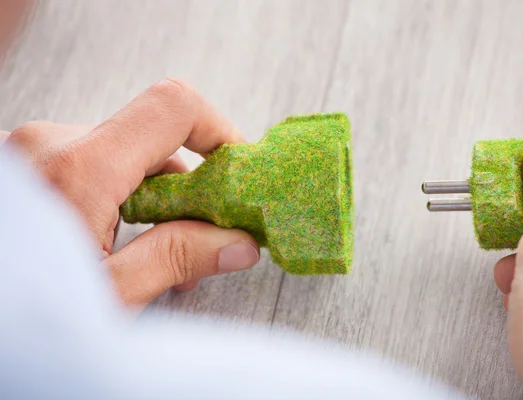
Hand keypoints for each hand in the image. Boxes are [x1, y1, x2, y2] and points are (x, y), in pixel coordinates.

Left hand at [1, 79, 259, 308]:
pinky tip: (123, 246)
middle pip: (154, 139)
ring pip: (128, 155)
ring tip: (157, 260)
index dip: (219, 131)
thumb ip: (179, 259)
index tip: (237, 174)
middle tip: (202, 244)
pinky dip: (125, 199)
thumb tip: (239, 242)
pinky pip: (98, 164)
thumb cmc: (16, 313)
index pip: (172, 108)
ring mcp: (37, 150)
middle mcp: (54, 142)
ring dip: (157, 200)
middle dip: (191, 189)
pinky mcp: (32, 163)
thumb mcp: (108, 297)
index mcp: (79, 168)